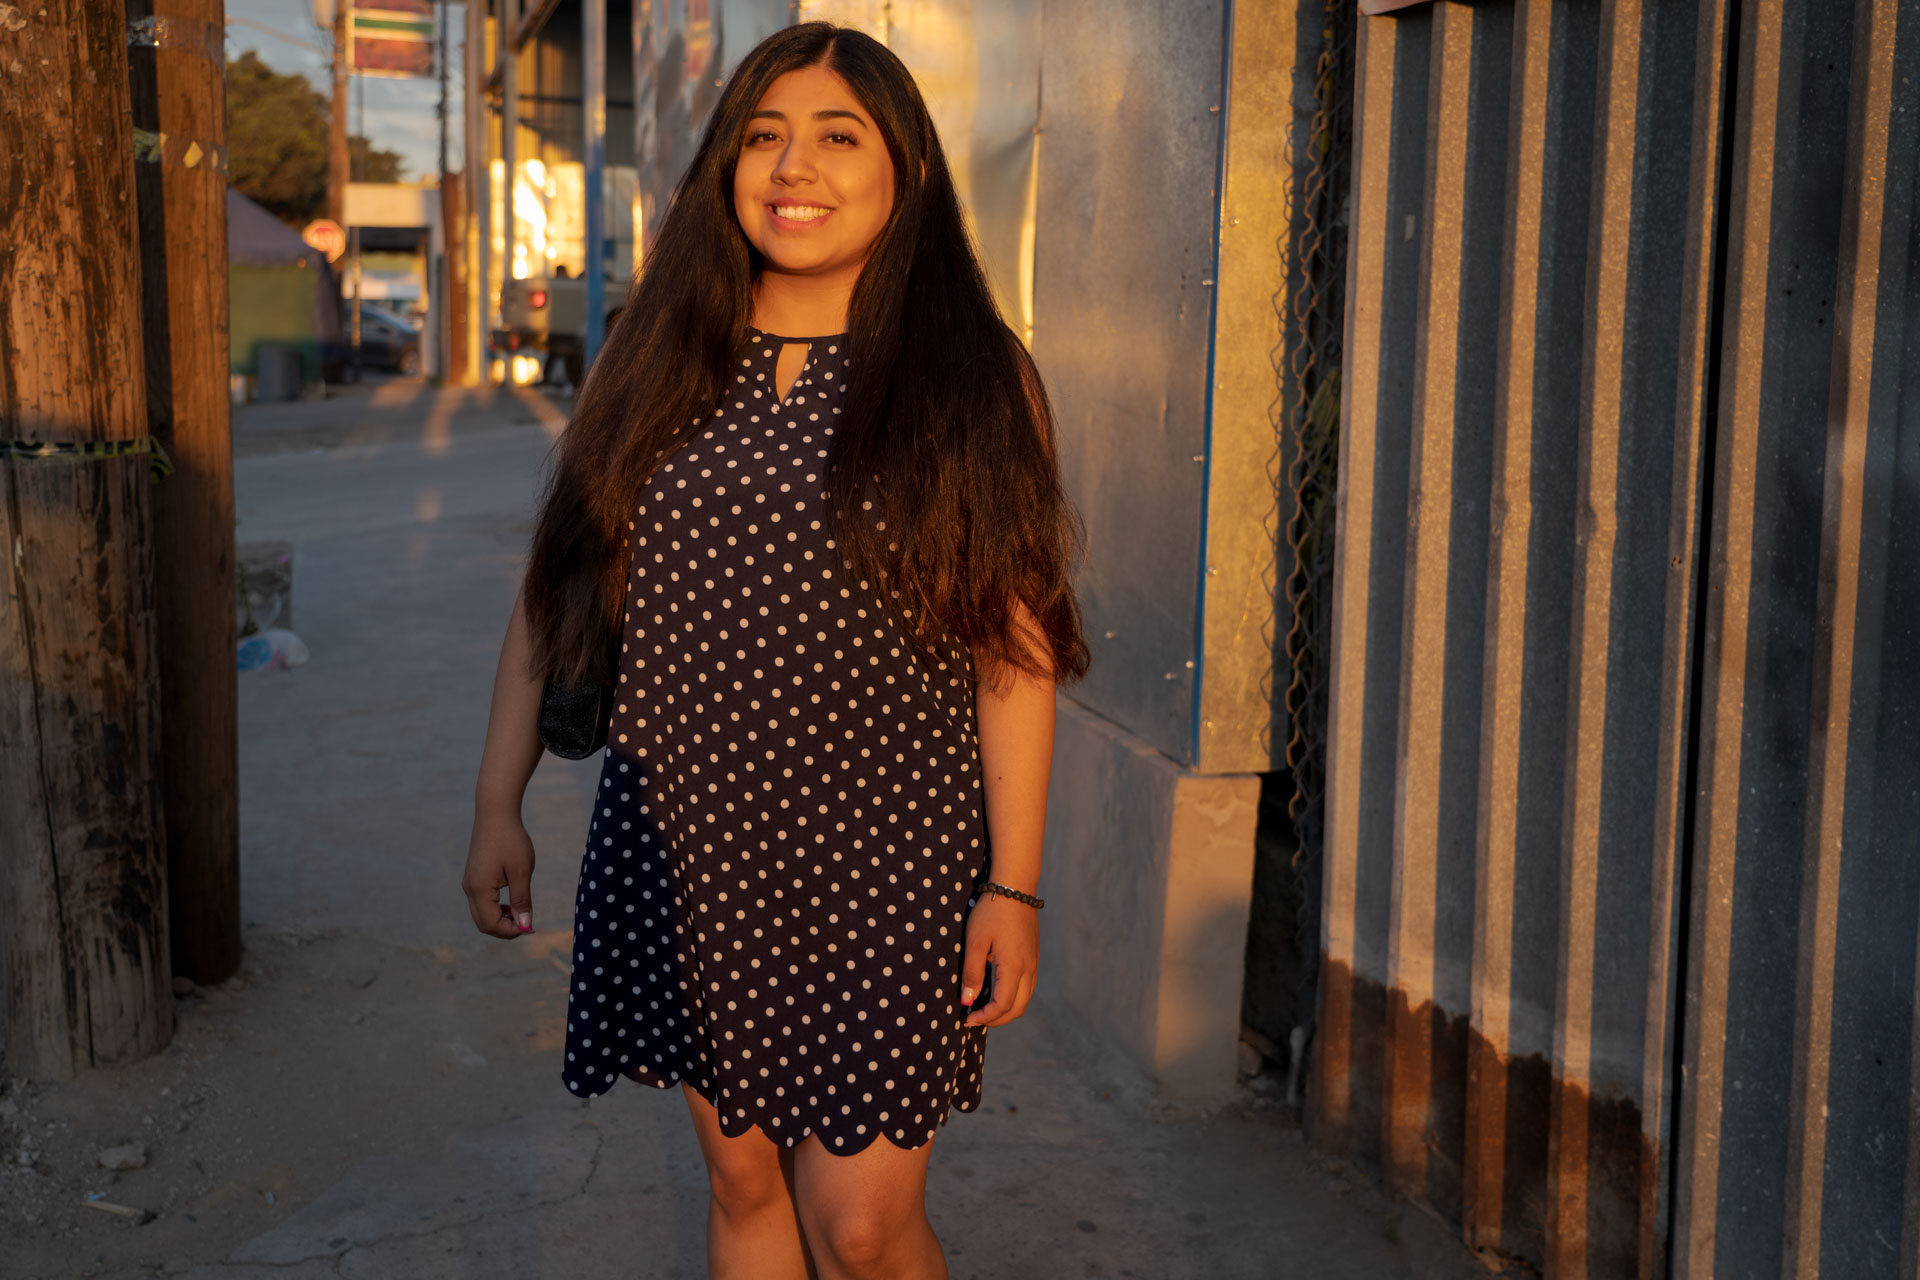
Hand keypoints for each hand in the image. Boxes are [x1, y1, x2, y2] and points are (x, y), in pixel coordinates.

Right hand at [462, 808, 535, 939]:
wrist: (495, 813)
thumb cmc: (511, 840)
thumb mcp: (521, 871)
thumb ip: (522, 900)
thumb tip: (525, 925)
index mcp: (479, 889)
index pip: (491, 924)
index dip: (510, 931)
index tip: (530, 926)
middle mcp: (469, 889)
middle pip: (483, 923)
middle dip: (504, 929)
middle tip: (526, 923)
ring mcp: (469, 882)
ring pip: (481, 914)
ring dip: (500, 919)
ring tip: (521, 912)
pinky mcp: (473, 877)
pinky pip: (481, 902)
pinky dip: (496, 908)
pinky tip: (512, 901)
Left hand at [960, 892, 1038, 1027]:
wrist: (1015, 887)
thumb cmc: (991, 912)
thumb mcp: (975, 941)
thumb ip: (972, 973)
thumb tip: (967, 1001)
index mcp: (1014, 966)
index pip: (1003, 1005)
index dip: (985, 1017)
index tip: (967, 1018)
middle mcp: (1029, 969)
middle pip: (1017, 1008)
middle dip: (996, 1020)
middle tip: (975, 1019)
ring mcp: (1034, 963)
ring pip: (1024, 999)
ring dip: (1006, 1010)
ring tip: (984, 1010)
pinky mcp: (1033, 957)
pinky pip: (1027, 987)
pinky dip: (1013, 998)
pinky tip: (997, 993)